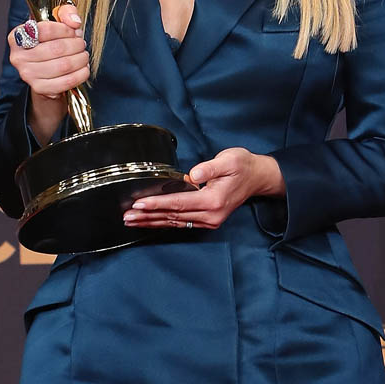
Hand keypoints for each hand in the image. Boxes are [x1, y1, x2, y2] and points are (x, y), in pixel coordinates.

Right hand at [8, 8, 88, 99]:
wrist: (45, 72)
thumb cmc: (49, 43)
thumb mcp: (55, 22)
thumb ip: (65, 13)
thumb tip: (74, 21)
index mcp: (17, 37)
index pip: (45, 29)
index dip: (65, 29)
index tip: (74, 31)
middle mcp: (18, 56)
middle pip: (57, 48)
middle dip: (76, 44)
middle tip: (81, 44)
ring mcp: (27, 74)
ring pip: (64, 65)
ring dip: (80, 59)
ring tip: (83, 55)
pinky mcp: (40, 88)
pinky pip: (67, 81)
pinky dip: (81, 74)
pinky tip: (83, 68)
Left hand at [123, 147, 284, 229]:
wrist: (257, 178)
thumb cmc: (242, 166)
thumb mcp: (229, 160)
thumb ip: (209, 168)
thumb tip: (191, 175)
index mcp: (213, 200)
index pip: (178, 203)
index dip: (157, 203)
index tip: (139, 204)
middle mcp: (210, 215)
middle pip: (173, 216)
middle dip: (148, 216)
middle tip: (127, 216)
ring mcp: (209, 220)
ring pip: (175, 222)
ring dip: (152, 221)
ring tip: (132, 221)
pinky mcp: (207, 220)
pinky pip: (181, 223)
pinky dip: (163, 222)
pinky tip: (150, 222)